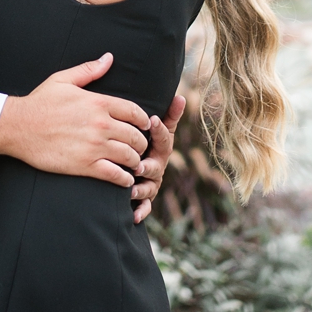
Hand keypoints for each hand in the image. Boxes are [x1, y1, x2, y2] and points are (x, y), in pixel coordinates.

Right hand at [0, 53, 152, 187]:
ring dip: (135, 162)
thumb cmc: (38, 103)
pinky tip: (125, 179)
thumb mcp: (62, 80)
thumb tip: (108, 58)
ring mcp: (94, 146)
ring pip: (129, 156)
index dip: (144, 121)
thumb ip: (89, 70)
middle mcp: (101, 124)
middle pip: (136, 136)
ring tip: (133, 164)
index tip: (144, 126)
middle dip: (141, 143)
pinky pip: (115, 174)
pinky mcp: (84, 165)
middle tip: (139, 148)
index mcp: (98, 103)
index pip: (135, 113)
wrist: (15, 127)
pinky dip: (124, 179)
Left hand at [130, 94, 184, 223]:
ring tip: (131, 191)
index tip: (151, 120)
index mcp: (161, 149)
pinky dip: (141, 211)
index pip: (164, 138)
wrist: (139, 170)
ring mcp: (152, 183)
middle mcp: (158, 167)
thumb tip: (181, 96)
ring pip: (150, 188)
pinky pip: (145, 207)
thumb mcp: (157, 131)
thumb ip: (168, 117)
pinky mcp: (145, 198)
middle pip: (156, 167)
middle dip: (149, 167)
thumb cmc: (148, 145)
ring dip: (141, 190)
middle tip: (138, 166)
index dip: (160, 129)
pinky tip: (134, 216)